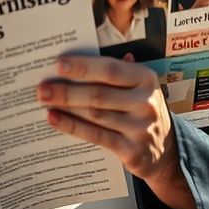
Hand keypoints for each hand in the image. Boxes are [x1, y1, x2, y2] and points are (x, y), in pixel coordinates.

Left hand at [37, 55, 195, 208]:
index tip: (58, 64)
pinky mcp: (132, 150)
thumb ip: (114, 71)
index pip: (110, 69)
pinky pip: (96, 136)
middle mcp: (145, 102)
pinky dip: (72, 126)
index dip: (83, 67)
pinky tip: (53, 119)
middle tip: (42, 87)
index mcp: (145, 79)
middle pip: (99, 94)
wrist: (167, 150)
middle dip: (67, 90)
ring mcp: (140, 128)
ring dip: (66, 107)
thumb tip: (77, 59)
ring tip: (43, 101)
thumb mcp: (136, 86)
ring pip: (95, 115)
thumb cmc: (141, 109)